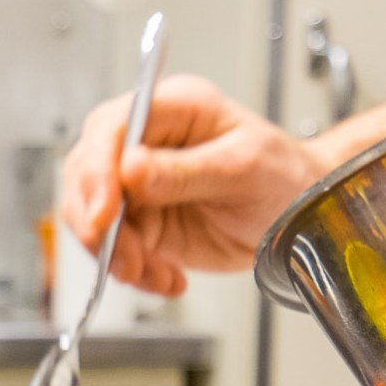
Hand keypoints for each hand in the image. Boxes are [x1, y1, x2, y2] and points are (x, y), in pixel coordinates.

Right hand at [57, 74, 328, 296]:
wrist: (299, 218)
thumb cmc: (284, 178)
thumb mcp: (244, 169)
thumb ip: (185, 171)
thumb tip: (129, 170)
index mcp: (174, 108)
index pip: (111, 128)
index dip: (98, 170)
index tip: (105, 214)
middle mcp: (146, 141)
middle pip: (86, 171)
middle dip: (97, 222)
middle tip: (125, 257)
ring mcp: (137, 183)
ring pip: (89, 215)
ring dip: (112, 253)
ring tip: (149, 272)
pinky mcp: (139, 220)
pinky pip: (111, 247)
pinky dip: (130, 271)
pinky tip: (165, 277)